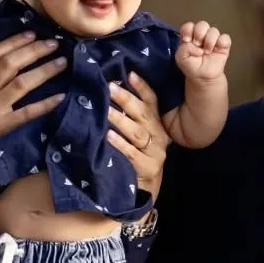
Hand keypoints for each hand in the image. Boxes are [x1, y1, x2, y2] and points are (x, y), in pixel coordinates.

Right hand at [0, 31, 66, 202]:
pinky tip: (60, 97)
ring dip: (44, 71)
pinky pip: (27, 113)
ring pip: (21, 84)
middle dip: (34, 51)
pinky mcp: (2, 127)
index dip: (14, 41)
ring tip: (62, 63)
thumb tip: (16, 63)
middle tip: (54, 44)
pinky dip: (45, 104)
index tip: (33, 33)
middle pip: (10, 64)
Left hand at [107, 73, 169, 198]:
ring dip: (120, 119)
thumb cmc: (136, 156)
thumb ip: (130, 116)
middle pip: (143, 114)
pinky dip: (119, 143)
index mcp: (157, 123)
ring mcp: (155, 153)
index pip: (152, 101)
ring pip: (137, 132)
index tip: (129, 74)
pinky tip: (107, 135)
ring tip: (105, 109)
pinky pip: (131, 153)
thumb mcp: (135, 134)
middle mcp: (158, 135)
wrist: (144, 189)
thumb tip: (110, 88)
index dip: (141, 87)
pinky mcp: (148, 168)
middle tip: (110, 87)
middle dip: (126, 99)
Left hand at [175, 21, 230, 81]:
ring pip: (214, 30)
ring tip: (206, 52)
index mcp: (190, 36)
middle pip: (202, 24)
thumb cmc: (191, 66)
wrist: (202, 77)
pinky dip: (221, 42)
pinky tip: (217, 50)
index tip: (187, 40)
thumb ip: (184, 48)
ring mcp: (213, 40)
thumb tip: (197, 46)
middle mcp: (202, 36)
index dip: (188, 30)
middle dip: (199, 34)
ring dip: (209, 41)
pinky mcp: (223, 46)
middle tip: (197, 44)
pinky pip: (225, 38)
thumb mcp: (181, 58)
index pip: (189, 26)